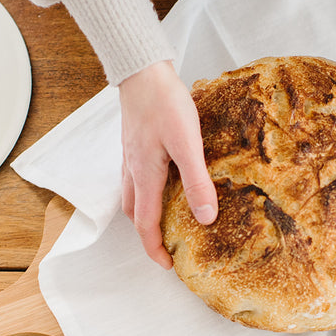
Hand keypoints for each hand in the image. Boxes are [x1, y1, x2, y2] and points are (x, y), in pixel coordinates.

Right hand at [118, 61, 217, 268]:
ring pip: (132, 196)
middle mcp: (132, 171)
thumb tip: (205, 218)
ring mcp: (130, 157)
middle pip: (134, 214)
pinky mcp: (134, 144)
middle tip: (168, 246)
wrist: (142, 70)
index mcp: (144, 177)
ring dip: (146, 213)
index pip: (145, 225)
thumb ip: (196, 181)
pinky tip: (164, 182)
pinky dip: (147, 191)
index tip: (169, 266)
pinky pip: (136, 178)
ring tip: (168, 219)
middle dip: (149, 235)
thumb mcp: (187, 143)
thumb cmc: (164, 102)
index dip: (155, 249)